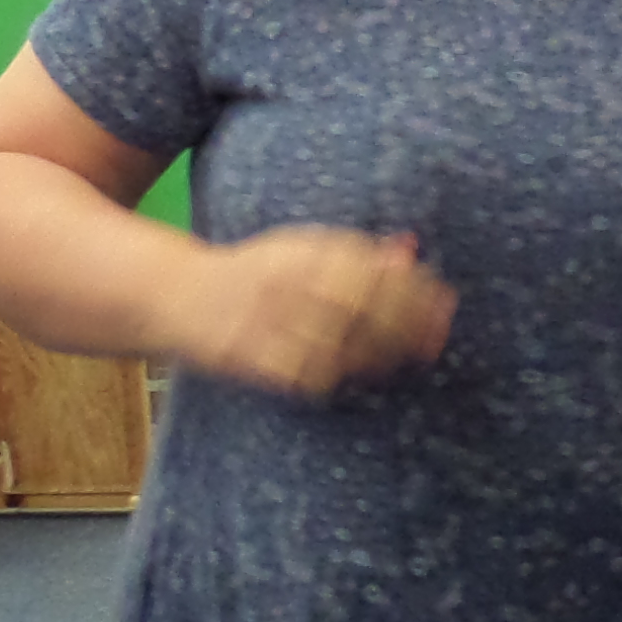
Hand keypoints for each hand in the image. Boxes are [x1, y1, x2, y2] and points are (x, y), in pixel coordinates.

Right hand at [174, 227, 455, 397]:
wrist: (178, 294)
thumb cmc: (255, 270)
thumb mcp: (300, 247)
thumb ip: (354, 251)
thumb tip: (410, 249)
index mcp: (297, 252)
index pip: (366, 269)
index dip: (410, 286)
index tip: (444, 296)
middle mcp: (283, 284)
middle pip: (358, 306)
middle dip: (407, 321)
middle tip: (440, 333)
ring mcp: (265, 324)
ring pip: (338, 344)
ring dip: (383, 351)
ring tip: (415, 353)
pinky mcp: (250, 359)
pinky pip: (306, 373)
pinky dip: (342, 374)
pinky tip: (369, 372)